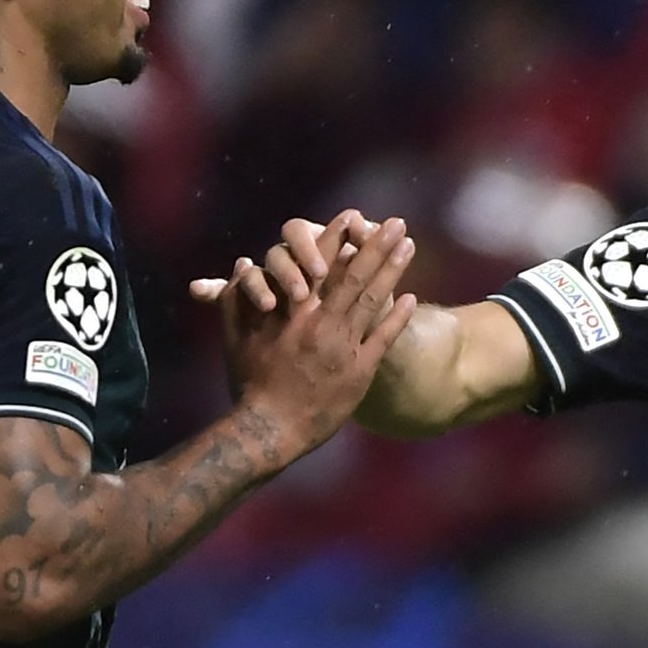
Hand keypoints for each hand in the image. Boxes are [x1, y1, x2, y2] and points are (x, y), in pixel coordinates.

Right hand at [206, 214, 417, 456]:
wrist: (269, 430)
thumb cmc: (249, 382)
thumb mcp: (235, 336)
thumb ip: (236, 298)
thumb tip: (241, 263)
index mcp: (293, 311)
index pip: (321, 264)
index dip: (340, 238)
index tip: (356, 218)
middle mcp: (321, 322)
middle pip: (355, 274)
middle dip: (378, 245)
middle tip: (398, 222)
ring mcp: (343, 346)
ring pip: (373, 299)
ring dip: (393, 270)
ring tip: (409, 245)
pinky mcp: (358, 372)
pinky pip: (383, 338)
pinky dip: (397, 316)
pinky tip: (411, 297)